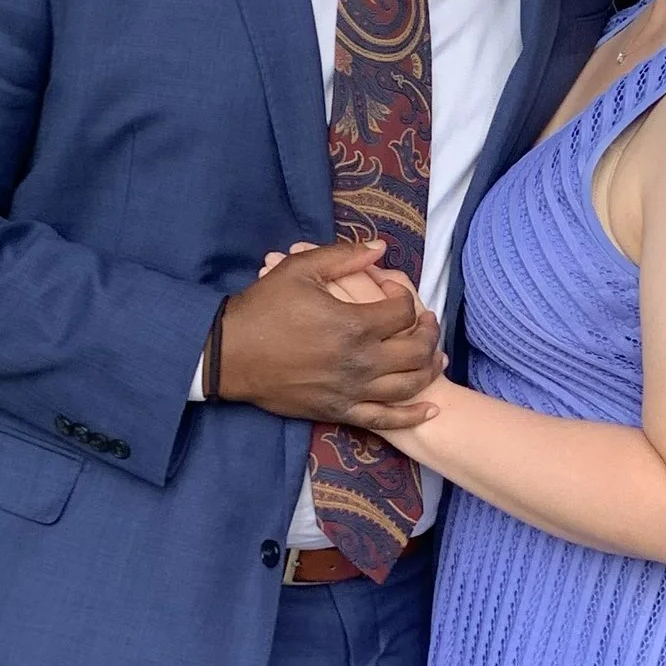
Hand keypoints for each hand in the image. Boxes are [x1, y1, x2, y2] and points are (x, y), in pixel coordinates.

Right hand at [217, 239, 442, 428]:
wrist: (229, 356)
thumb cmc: (263, 309)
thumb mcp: (300, 270)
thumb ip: (344, 256)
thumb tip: (381, 247)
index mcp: (353, 324)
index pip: (402, 311)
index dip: (404, 296)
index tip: (393, 290)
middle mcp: (359, 361)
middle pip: (416, 350)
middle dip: (429, 332)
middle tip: (426, 322)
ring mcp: (351, 390)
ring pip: (408, 385)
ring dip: (429, 370)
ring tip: (435, 358)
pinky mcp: (339, 410)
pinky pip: (384, 419)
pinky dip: (412, 416)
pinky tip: (430, 409)